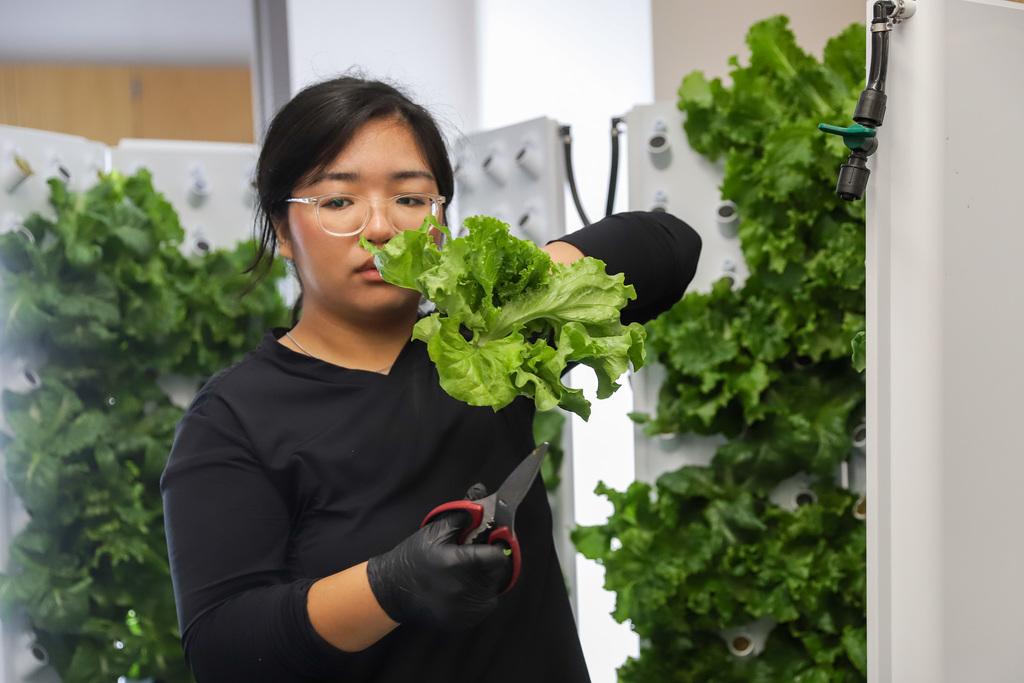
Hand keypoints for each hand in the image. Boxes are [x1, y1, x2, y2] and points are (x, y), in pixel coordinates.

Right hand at [366, 485, 510, 628]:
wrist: (393, 590)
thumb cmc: (414, 556)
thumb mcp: (435, 529)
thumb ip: (463, 513)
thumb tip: (481, 492)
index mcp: (459, 563)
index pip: (498, 557)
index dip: (497, 547)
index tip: (492, 542)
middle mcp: (464, 589)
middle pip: (497, 574)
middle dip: (491, 563)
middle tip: (474, 556)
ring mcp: (464, 609)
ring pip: (493, 591)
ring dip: (486, 580)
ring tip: (465, 572)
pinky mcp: (463, 621)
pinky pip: (483, 606)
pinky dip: (478, 596)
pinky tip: (461, 587)